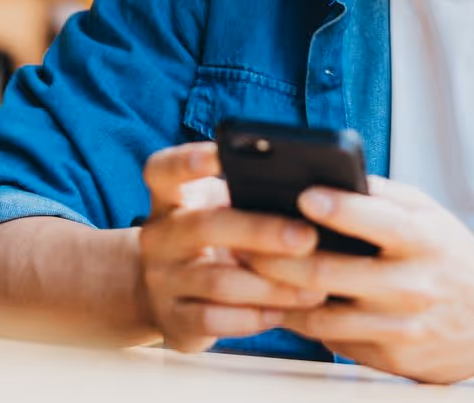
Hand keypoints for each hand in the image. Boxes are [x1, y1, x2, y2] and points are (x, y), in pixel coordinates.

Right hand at [138, 143, 326, 352]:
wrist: (163, 295)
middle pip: (205, 226)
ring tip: (314, 287)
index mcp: (170, 199)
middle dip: (261, 231)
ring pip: (218, 281)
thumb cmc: (212, 240)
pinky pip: (216, 320)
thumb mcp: (219, 211)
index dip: (189, 160)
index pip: (164, 170)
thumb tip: (314, 194)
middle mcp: (159, 237)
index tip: (222, 152)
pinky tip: (284, 312)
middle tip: (308, 237)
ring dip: (272, 285)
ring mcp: (161, 281)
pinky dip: (255, 317)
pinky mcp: (173, 320)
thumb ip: (249, 199)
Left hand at [246, 177, 473, 382]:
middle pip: (330, 274)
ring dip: (276, 293)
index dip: (340, 208)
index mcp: (425, 240)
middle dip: (277, 257)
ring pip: (320, 315)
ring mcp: (400, 327)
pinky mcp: (389, 358)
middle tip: (242, 240)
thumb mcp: (431, 216)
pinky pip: (331, 340)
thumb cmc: (454, 257)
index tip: (303, 193)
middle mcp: (414, 285)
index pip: (380, 221)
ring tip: (246, 272)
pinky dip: (299, 320)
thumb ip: (382, 197)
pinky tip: (277, 302)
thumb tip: (326, 175)